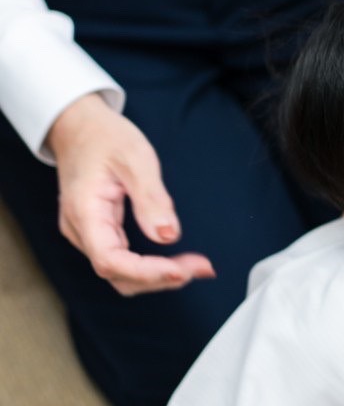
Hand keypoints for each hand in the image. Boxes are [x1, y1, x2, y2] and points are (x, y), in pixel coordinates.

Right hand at [46, 94, 214, 295]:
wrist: (79, 128)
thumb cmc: (104, 137)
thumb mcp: (134, 157)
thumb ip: (151, 197)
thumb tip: (167, 235)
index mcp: (85, 212)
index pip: (111, 260)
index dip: (147, 273)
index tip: (182, 271)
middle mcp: (81, 230)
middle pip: (118, 275)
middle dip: (161, 278)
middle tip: (202, 267)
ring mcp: (87, 235)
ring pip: (121, 274)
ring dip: (158, 277)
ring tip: (196, 267)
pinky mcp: (99, 234)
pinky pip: (123, 262)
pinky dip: (151, 267)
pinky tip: (177, 263)